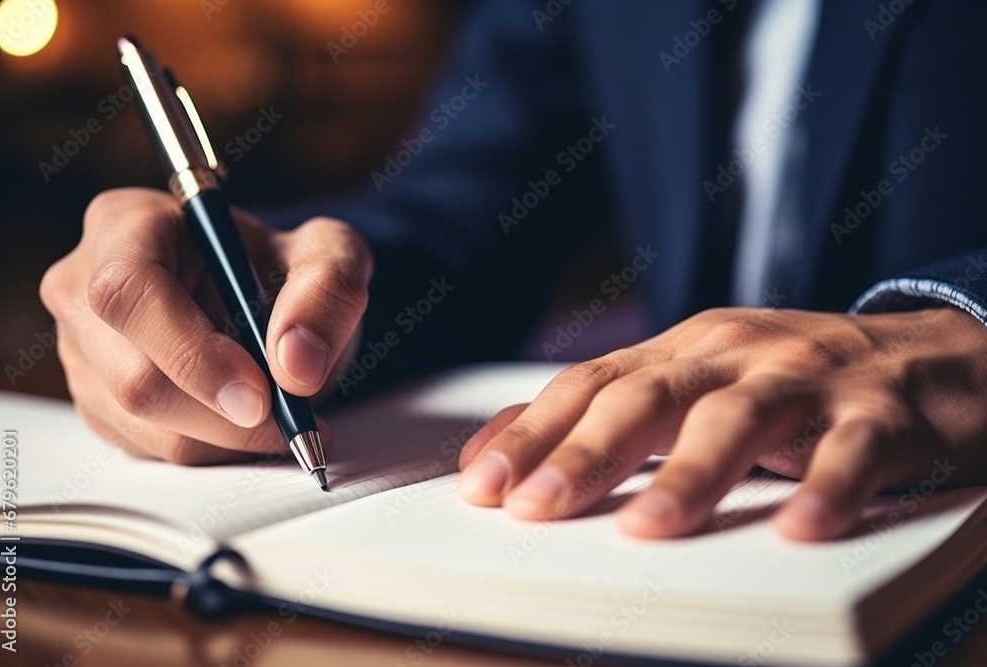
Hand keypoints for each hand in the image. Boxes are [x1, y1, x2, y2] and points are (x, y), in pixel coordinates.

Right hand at [40, 188, 371, 462]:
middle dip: (222, 414)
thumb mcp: (329, 253)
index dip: (193, 352)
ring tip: (281, 416)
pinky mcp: (97, 401)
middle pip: (133, 376)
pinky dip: (212, 449)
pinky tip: (247, 423)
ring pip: (144, 425)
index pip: (131, 292)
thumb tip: (296, 364)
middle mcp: (85, 286)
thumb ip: (328, 290)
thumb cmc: (284, 266)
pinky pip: (149, 449)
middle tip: (290, 420)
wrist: (268, 300)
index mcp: (127, 224)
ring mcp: (82, 350)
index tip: (261, 393)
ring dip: (226, 438)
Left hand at [457, 307, 986, 539]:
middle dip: (585, 454)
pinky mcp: (881, 412)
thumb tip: (516, 450)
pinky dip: (826, 487)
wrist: (929, 352)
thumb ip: (620, 413)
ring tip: (649, 529)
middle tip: (536, 509)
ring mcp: (807, 378)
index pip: (591, 384)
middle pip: (648, 397)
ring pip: (739, 419)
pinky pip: (852, 451)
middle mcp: (736, 355)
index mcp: (684, 350)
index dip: (532, 431)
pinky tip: (801, 528)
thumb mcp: (700, 382)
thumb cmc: (793, 378)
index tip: (481, 484)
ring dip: (691, 474)